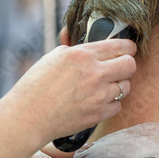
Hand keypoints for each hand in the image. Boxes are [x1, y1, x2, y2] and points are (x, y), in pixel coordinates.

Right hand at [5, 39, 136, 145]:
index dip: (128, 47)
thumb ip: (75, 48)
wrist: (28, 117)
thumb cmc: (35, 86)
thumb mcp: (53, 57)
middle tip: (119, 67)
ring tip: (104, 86)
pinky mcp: (99, 113)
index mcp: (83, 55)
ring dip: (118, 85)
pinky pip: (118, 105)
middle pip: (130, 65)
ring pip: (126, 86)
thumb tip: (88, 40)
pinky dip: (111, 103)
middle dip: (127, 64)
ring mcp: (99, 95)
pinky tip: (98, 101)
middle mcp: (95, 73)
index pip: (121, 46)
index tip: (128, 49)